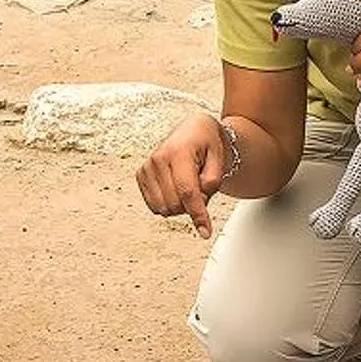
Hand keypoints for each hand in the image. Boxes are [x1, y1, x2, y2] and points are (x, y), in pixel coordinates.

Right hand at [138, 112, 233, 236]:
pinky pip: (154, 205)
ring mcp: (147, 167)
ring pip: (163, 208)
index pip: (187, 191)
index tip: (205, 232)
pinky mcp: (141, 174)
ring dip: (180, 205)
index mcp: (179, 151)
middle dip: (192, 205)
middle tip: (201, 188)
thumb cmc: (207, 142)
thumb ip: (212, 182)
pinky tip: (175, 188)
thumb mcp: (219, 159)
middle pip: (175, 204)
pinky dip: (168, 203)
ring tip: (188, 186)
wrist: (193, 130)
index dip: (198, 214)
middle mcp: (158, 158)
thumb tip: (198, 203)